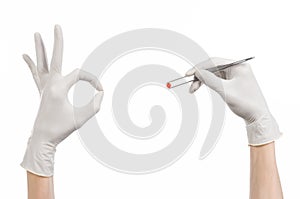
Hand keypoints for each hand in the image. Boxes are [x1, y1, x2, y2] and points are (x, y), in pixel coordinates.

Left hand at [21, 25, 103, 175]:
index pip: (80, 74)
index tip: (100, 90)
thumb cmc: (62, 128)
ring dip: (40, 48)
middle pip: (55, 57)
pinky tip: (24, 55)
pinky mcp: (41, 91)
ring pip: (41, 63)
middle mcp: (49, 83)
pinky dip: (30, 64)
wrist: (43, 138)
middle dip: (57, 42)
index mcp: (59, 88)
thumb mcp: (82, 118)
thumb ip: (95, 105)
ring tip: (36, 34)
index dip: (93, 80)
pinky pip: (35, 74)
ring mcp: (43, 86)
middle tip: (56, 26)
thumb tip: (101, 92)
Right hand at [186, 57, 280, 145]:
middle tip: (190, 85)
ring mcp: (234, 75)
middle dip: (200, 76)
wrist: (257, 116)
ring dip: (202, 80)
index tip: (188, 74)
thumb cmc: (246, 103)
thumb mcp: (225, 91)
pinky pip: (216, 79)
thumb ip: (210, 80)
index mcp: (238, 65)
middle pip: (213, 67)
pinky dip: (208, 84)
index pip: (214, 62)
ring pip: (213, 74)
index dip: (199, 67)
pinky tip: (200, 88)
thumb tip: (197, 72)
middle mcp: (237, 67)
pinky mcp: (232, 82)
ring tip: (192, 90)